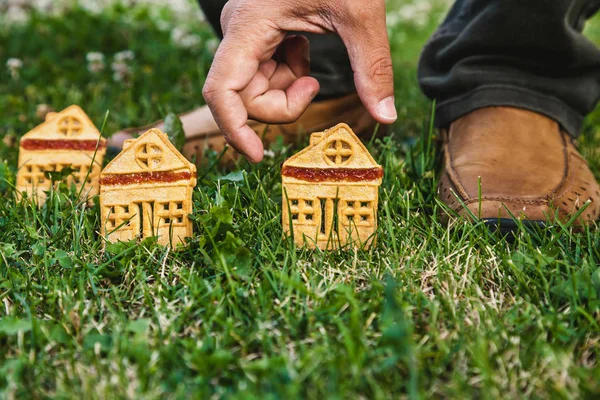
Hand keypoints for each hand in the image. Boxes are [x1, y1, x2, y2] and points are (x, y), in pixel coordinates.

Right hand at [202, 0, 394, 162]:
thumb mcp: (360, 12)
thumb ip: (372, 67)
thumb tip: (386, 117)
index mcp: (250, 25)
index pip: (221, 91)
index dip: (233, 129)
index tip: (258, 157)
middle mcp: (239, 31)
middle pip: (241, 96)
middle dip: (279, 106)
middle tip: (314, 87)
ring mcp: (246, 32)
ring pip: (253, 87)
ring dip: (285, 89)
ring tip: (311, 61)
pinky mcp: (258, 32)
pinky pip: (265, 70)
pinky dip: (288, 74)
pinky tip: (305, 48)